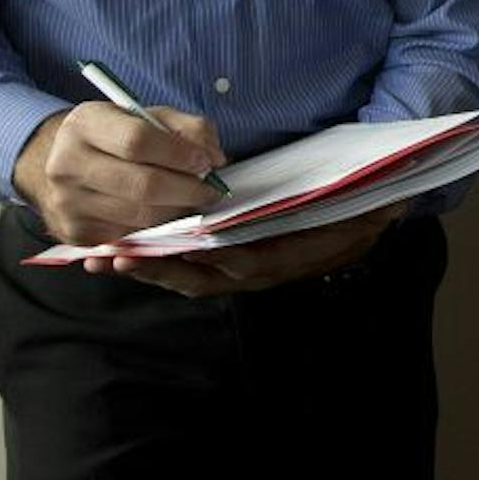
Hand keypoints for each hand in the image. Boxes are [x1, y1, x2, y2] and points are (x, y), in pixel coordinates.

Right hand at [13, 102, 226, 246]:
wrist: (58, 161)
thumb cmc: (114, 135)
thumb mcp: (147, 116)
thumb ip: (188, 128)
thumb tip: (214, 158)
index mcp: (85, 124)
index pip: (138, 141)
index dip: (180, 154)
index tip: (208, 162)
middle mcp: (67, 163)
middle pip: (142, 186)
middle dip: (188, 191)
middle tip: (211, 191)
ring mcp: (67, 203)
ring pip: (140, 217)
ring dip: (177, 212)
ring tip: (192, 201)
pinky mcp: (74, 233)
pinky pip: (129, 237)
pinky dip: (156, 229)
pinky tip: (166, 216)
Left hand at [90, 203, 407, 296]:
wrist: (375, 216)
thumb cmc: (359, 201)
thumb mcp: (350, 201)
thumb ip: (324, 203)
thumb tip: (309, 204)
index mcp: (289, 254)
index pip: (230, 262)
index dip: (185, 257)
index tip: (144, 247)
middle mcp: (266, 271)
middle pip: (200, 276)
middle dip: (152, 269)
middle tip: (105, 258)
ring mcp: (253, 273)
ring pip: (194, 278)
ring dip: (150, 271)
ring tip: (103, 261)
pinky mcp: (241, 266)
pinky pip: (199, 272)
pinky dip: (166, 266)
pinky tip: (134, 257)